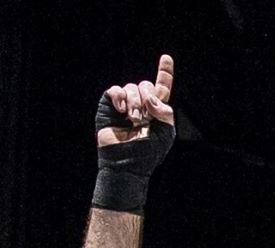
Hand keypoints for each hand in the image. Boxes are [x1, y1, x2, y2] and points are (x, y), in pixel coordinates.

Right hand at [93, 56, 175, 211]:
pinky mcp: (108, 105)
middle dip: (147, 99)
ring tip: (132, 120)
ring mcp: (124, 104)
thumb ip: (164, 112)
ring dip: (134, 103)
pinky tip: (120, 110)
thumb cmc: (147, 153)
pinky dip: (119, 98)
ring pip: (131, 87)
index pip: (161, 87)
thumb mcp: (165, 133)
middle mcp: (140, 104)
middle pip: (146, 84)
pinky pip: (115, 90)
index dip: (164, 72)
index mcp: (156, 110)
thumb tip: (150, 97)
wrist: (126, 163)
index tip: (166, 58)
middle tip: (143, 118)